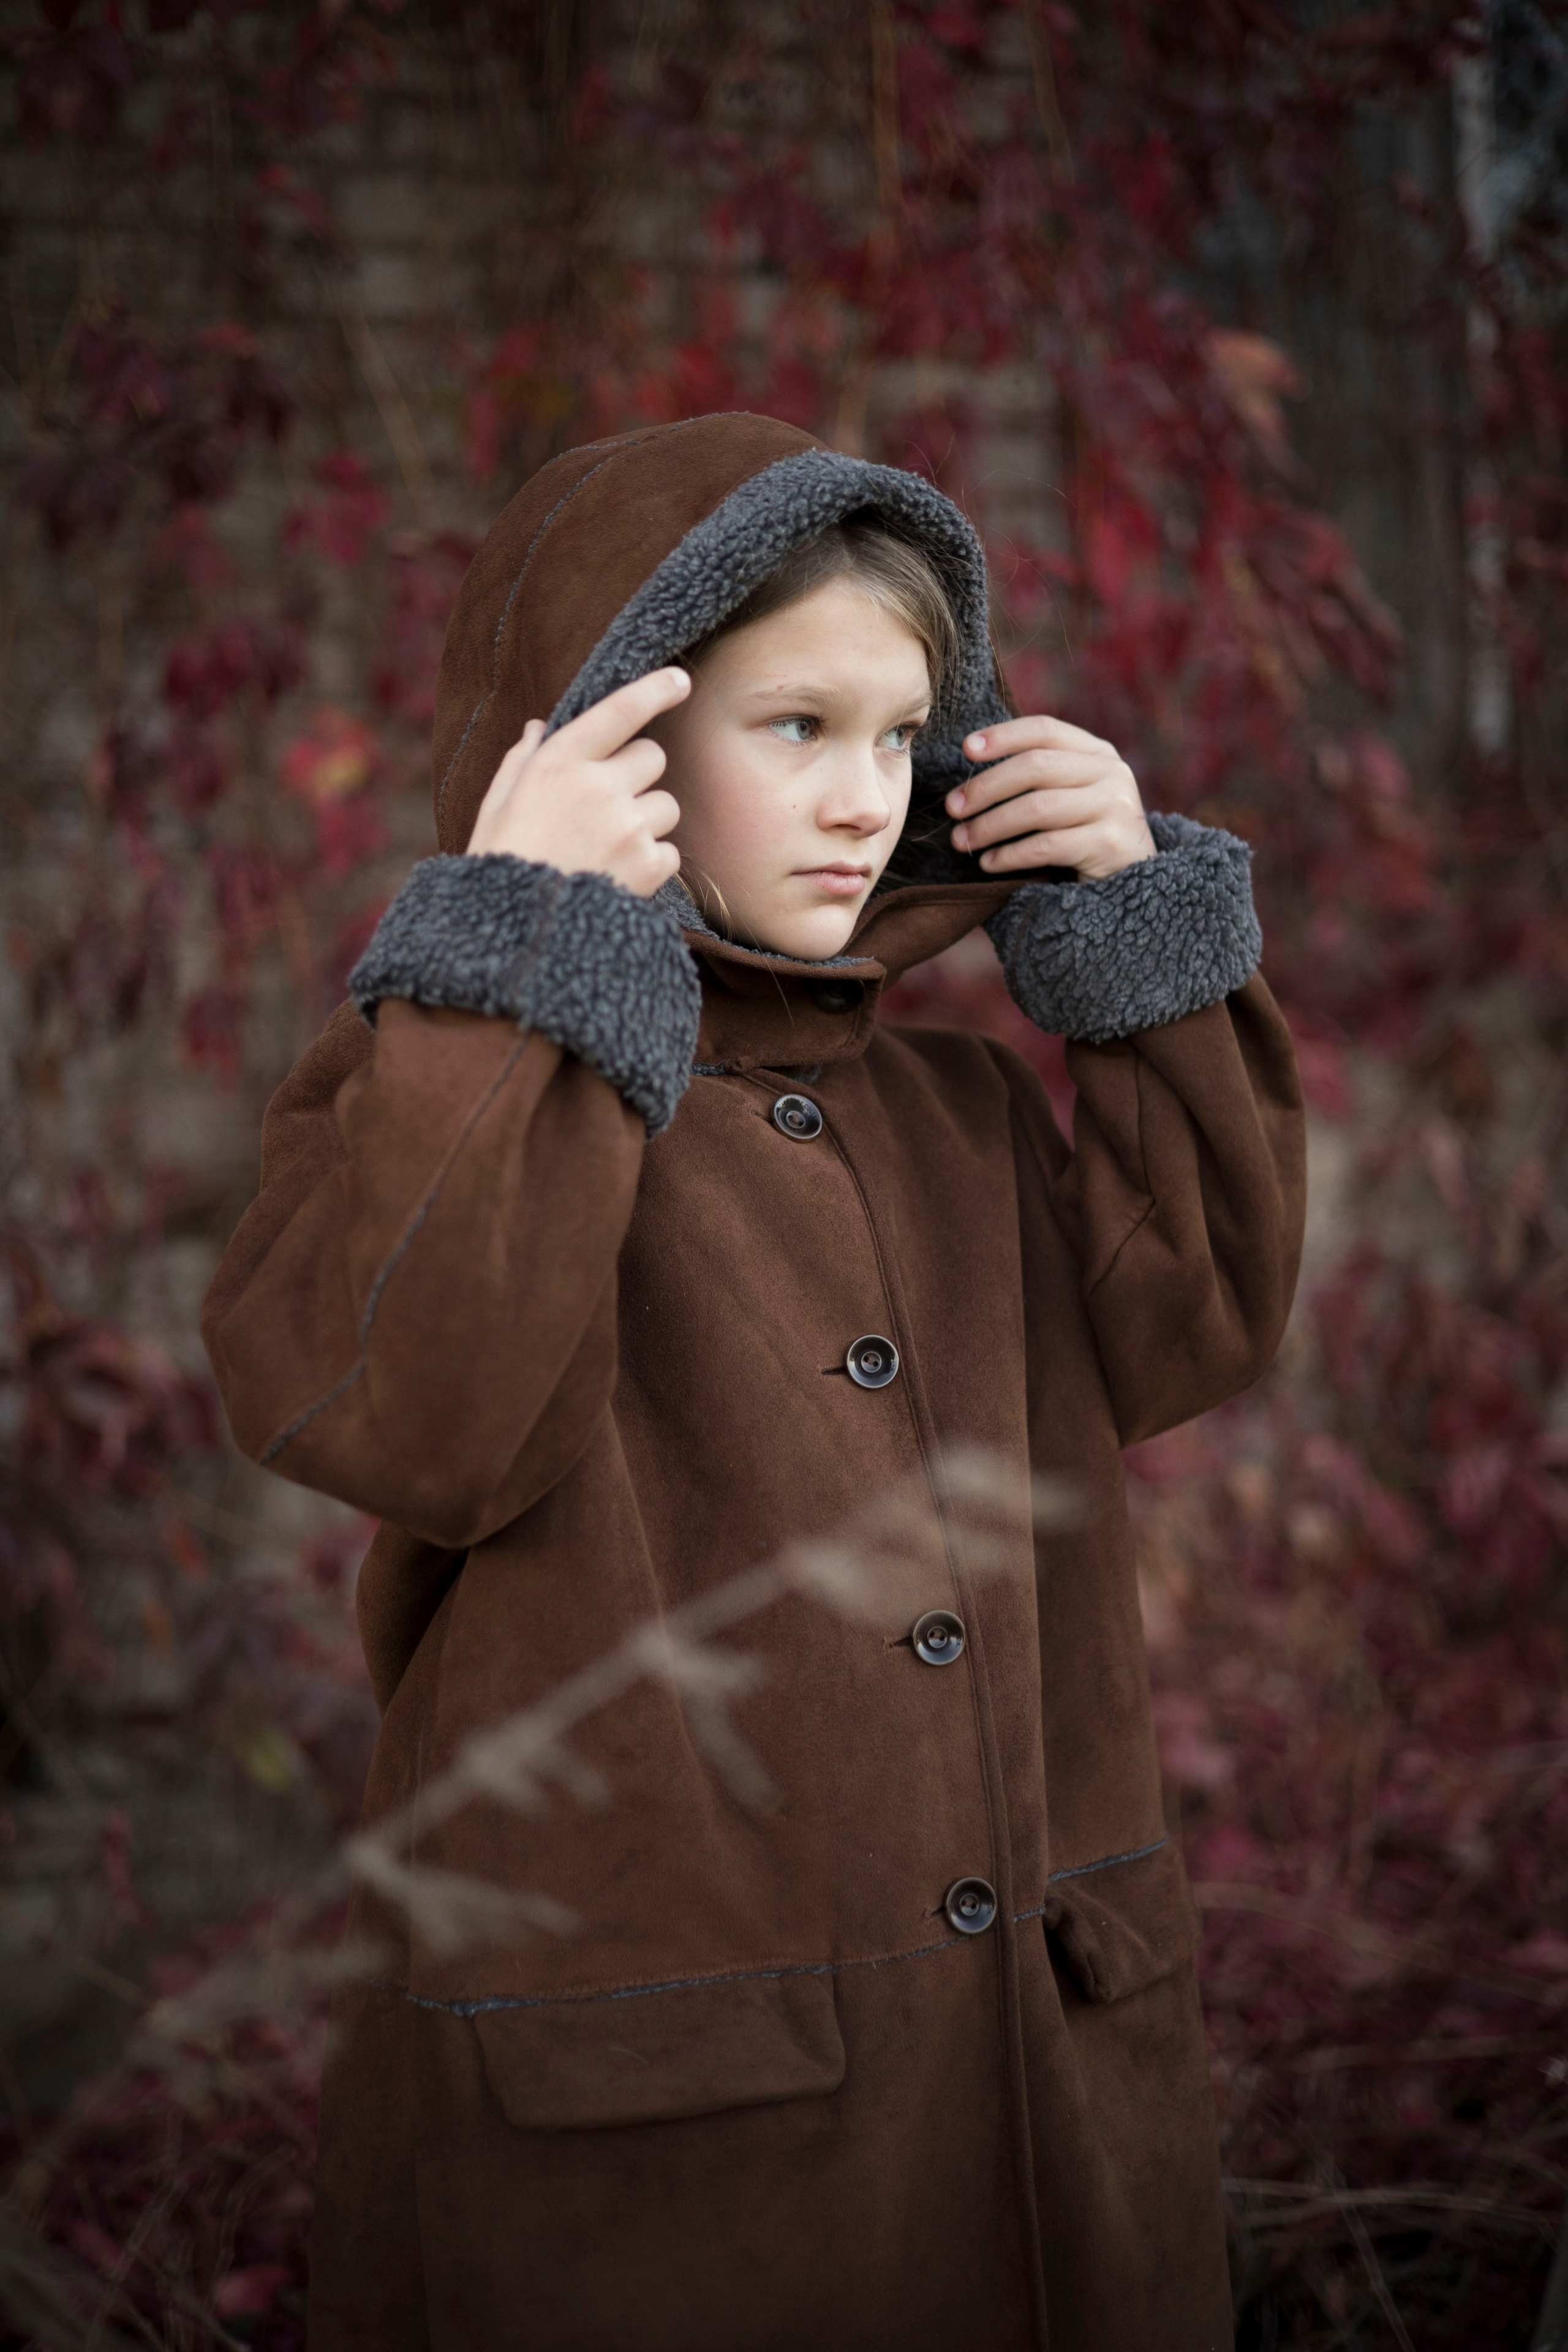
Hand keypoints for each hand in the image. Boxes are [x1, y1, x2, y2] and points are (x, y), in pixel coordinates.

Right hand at [466, 667, 691, 896]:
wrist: (517, 935)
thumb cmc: (501, 864)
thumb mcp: (497, 805)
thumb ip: (522, 761)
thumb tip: (539, 726)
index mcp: (558, 762)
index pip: (619, 710)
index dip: (654, 690)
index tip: (680, 680)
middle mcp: (599, 786)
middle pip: (652, 756)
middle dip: (638, 774)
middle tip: (609, 805)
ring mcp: (628, 825)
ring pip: (665, 804)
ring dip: (647, 821)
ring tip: (608, 850)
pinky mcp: (649, 864)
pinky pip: (670, 850)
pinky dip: (652, 863)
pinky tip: (618, 876)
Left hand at [946, 715, 1154, 879]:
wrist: (1135, 884)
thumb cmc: (1087, 836)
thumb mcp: (1073, 795)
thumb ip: (1041, 774)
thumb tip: (974, 760)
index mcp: (1098, 752)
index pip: (1045, 730)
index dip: (1003, 736)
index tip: (966, 749)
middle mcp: (1111, 772)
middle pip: (1035, 767)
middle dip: (986, 787)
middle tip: (953, 808)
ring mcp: (1116, 807)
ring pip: (1037, 808)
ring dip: (990, 825)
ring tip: (962, 840)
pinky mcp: (1110, 844)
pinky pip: (1046, 846)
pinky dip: (1010, 855)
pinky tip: (989, 863)